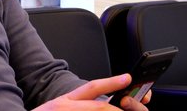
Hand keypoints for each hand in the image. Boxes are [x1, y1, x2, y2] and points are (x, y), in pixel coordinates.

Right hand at [32, 74, 150, 110]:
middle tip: (129, 108)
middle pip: (99, 107)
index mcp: (65, 102)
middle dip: (116, 110)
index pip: (91, 88)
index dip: (110, 82)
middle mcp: (66, 108)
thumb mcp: (57, 107)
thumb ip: (76, 104)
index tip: (127, 78)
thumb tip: (101, 105)